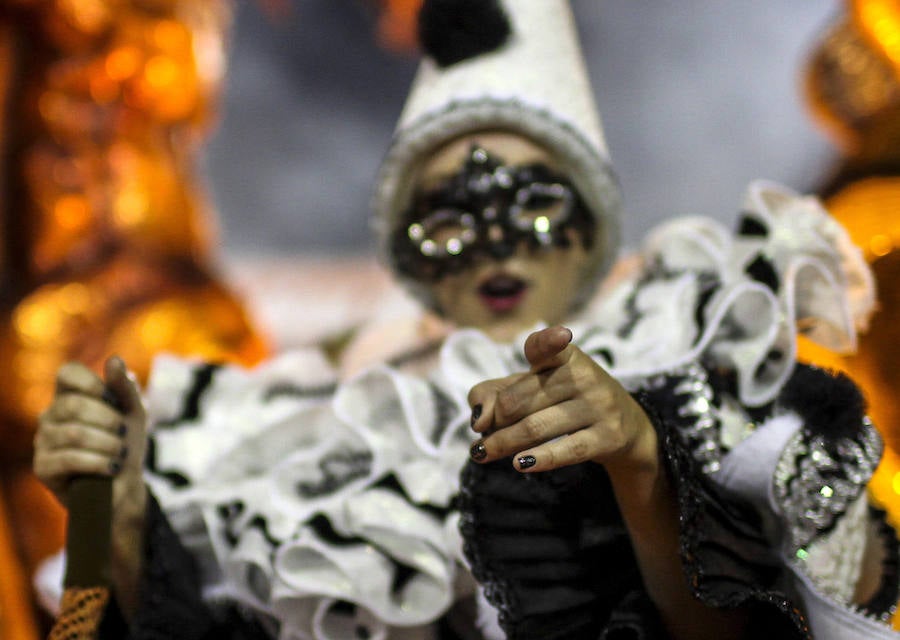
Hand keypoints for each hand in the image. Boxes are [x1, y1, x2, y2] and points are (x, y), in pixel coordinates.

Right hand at [34, 355, 147, 513]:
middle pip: (72, 405)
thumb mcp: (134, 412)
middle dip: (107, 419)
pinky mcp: (43, 468)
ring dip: (107, 444)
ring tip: (120, 453)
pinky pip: (69, 459)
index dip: (91, 382)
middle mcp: (50, 415)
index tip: (113, 398)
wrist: (125, 484)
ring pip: (73, 434)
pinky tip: (111, 467)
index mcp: (70, 395)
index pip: (67, 372)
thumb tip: (114, 360)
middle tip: (123, 432)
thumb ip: (125, 387)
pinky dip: (98, 462)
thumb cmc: (125, 442)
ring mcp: (43, 441)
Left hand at [467, 326, 657, 475]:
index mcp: (565, 355)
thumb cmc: (567, 401)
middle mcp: (584, 376)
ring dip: (502, 443)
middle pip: (520, 399)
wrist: (627, 429)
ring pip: (536, 427)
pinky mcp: (608, 437)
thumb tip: (479, 420)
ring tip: (481, 454)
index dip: (547, 342)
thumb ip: (494, 393)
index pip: (547, 346)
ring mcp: (599, 406)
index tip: (551, 344)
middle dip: (494, 421)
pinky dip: (540, 458)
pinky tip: (519, 464)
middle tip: (480, 437)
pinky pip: (568, 449)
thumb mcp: (533, 387)